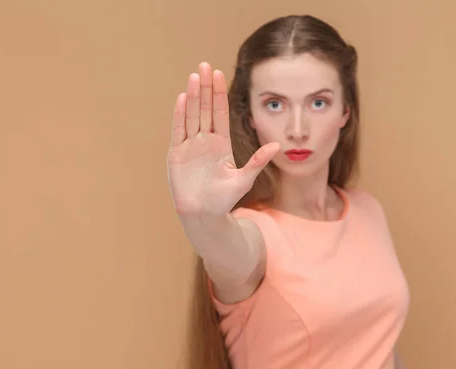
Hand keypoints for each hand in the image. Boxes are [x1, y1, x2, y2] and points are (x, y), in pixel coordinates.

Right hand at [167, 62, 279, 215]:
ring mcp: (190, 146)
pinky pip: (179, 130)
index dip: (219, 94)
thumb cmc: (224, 199)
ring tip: (194, 76)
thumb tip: (278, 145)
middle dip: (205, 88)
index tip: (219, 73)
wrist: (204, 215)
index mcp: (221, 144)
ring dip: (193, 96)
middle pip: (204, 109)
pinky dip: (180, 115)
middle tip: (204, 65)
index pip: (220, 113)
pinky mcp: (177, 154)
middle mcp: (204, 141)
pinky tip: (182, 98)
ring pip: (192, 115)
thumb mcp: (244, 179)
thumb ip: (258, 161)